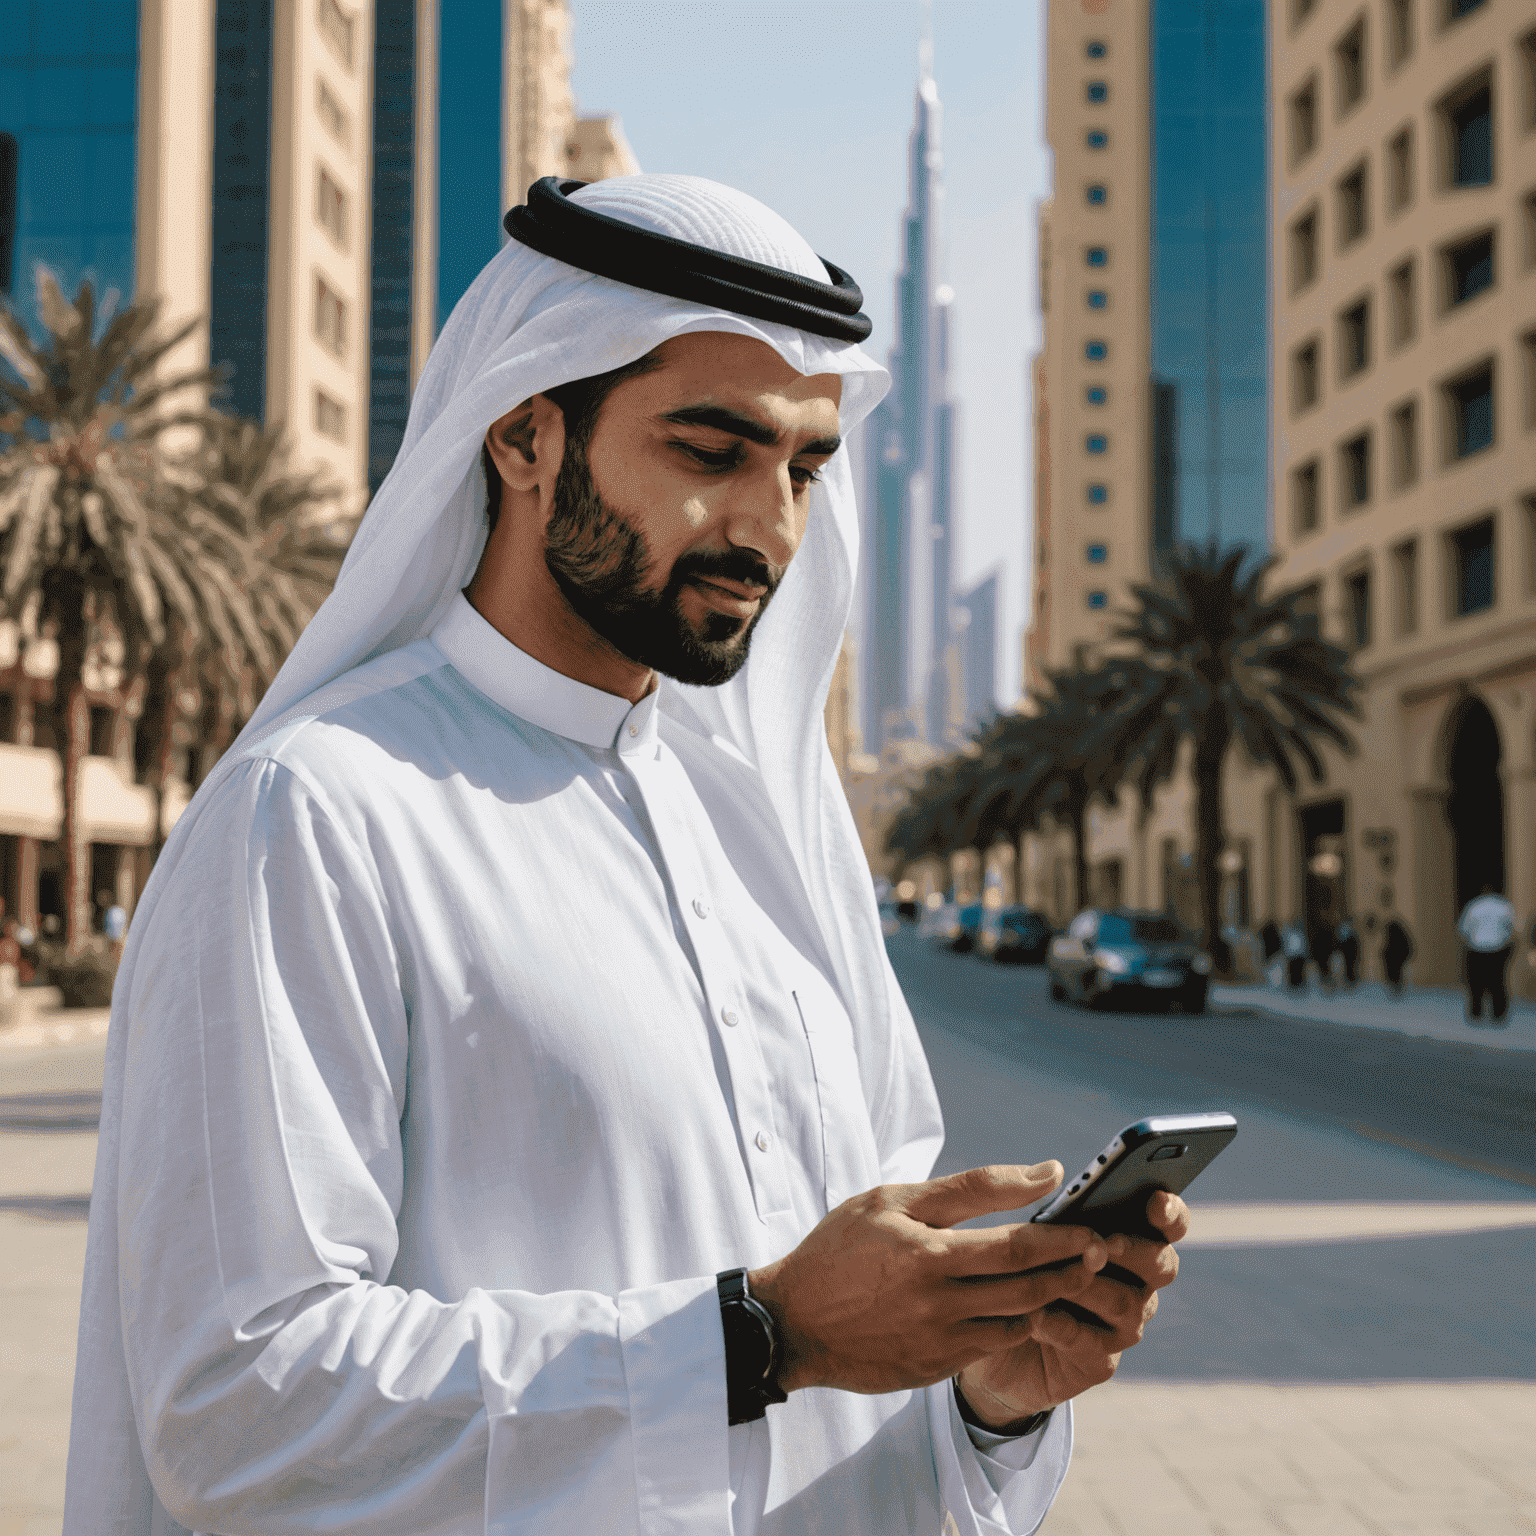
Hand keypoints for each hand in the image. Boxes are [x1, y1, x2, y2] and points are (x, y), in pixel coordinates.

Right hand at [748, 1163, 1107, 1397]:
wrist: (792, 1321)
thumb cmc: (842, 1248)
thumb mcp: (892, 1199)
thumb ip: (970, 1187)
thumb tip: (1044, 1171)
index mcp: (929, 1254)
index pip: (1017, 1246)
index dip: (1064, 1239)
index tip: (1095, 1228)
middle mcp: (939, 1302)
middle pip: (1028, 1288)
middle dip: (1073, 1270)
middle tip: (1103, 1253)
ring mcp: (939, 1341)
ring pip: (1018, 1322)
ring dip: (1054, 1300)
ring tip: (1075, 1279)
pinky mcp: (934, 1367)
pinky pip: (994, 1346)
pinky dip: (1021, 1325)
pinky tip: (1030, 1306)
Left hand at [956, 1190, 1189, 1428]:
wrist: (988, 1333)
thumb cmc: (1013, 1267)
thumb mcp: (1027, 1231)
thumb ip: (1049, 1208)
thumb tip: (1051, 1171)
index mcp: (1127, 1237)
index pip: (1168, 1222)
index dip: (1170, 1211)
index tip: (1154, 1201)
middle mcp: (1136, 1281)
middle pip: (1161, 1263)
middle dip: (1134, 1250)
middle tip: (1104, 1242)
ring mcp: (1123, 1325)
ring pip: (1128, 1305)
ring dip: (1092, 1288)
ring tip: (1057, 1278)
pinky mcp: (1100, 1362)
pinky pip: (1095, 1347)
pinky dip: (1066, 1328)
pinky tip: (1037, 1317)